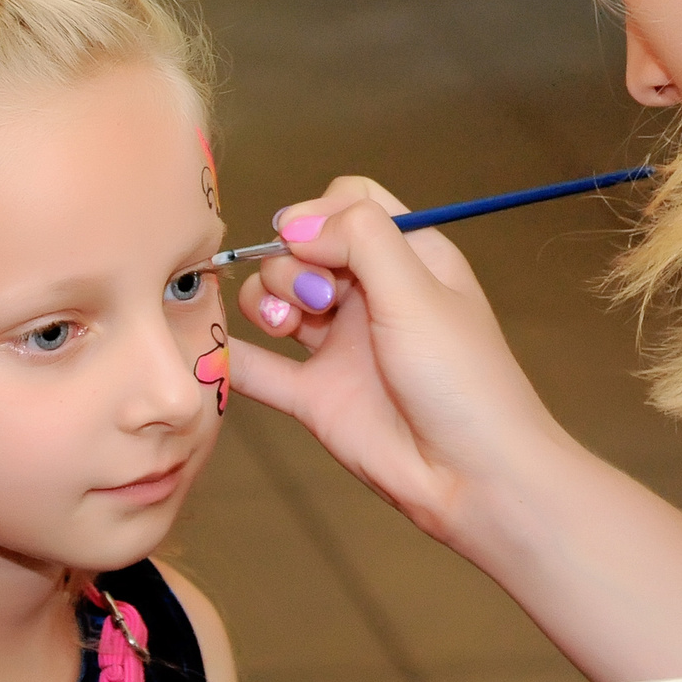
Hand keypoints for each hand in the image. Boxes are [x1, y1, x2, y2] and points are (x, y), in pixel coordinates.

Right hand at [228, 177, 580, 547]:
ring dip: (265, 300)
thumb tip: (296, 223)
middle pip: (304, 248)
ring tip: (285, 325)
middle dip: (292, 261)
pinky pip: (260, 367)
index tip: (309, 240)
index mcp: (410, 258)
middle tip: (319, 298)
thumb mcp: (418, 290)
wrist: (474, 477)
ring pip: (278, 299)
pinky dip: (232, 355)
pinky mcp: (317, 395)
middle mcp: (372, 295)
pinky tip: (208, 347)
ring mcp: (341, 345)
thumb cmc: (464, 380)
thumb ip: (360, 238)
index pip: (350, 203)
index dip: (319, 213)